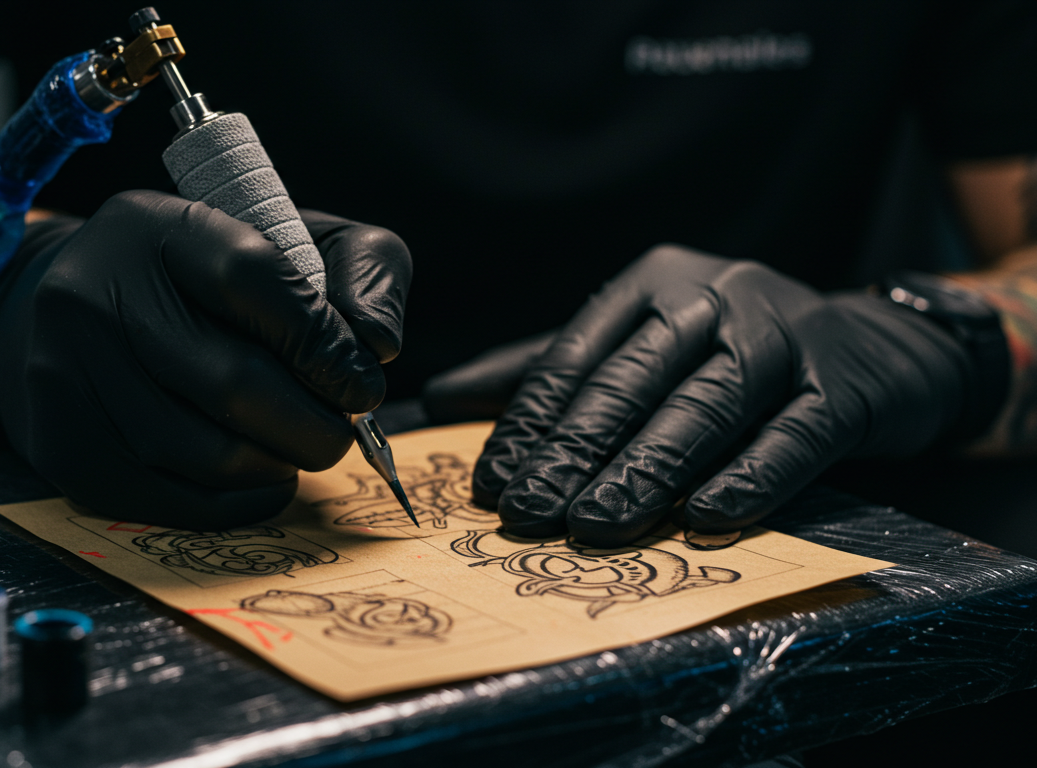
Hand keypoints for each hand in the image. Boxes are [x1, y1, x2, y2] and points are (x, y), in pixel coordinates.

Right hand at [0, 190, 410, 528]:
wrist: (83, 306)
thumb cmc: (210, 278)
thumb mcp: (295, 239)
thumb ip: (363, 268)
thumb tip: (378, 344)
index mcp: (160, 229)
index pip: (253, 279)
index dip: (322, 342)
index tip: (361, 381)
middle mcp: (94, 293)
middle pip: (232, 383)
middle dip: (313, 425)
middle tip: (340, 433)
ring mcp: (64, 371)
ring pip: (204, 454)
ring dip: (276, 466)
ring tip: (295, 449)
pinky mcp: (60, 441)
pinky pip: (166, 500)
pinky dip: (234, 504)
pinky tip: (258, 479)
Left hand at [472, 244, 982, 545]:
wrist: (881, 344)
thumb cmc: (736, 349)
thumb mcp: (642, 341)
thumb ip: (551, 365)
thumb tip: (444, 397)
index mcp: (654, 282)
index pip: (577, 356)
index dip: (532, 423)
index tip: (494, 483)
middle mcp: (716, 297)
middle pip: (633, 381)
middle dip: (575, 452)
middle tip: (530, 514)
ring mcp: (785, 336)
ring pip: (704, 407)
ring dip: (646, 471)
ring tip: (595, 525)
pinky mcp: (844, 387)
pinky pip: (792, 437)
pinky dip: (749, 477)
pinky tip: (706, 518)